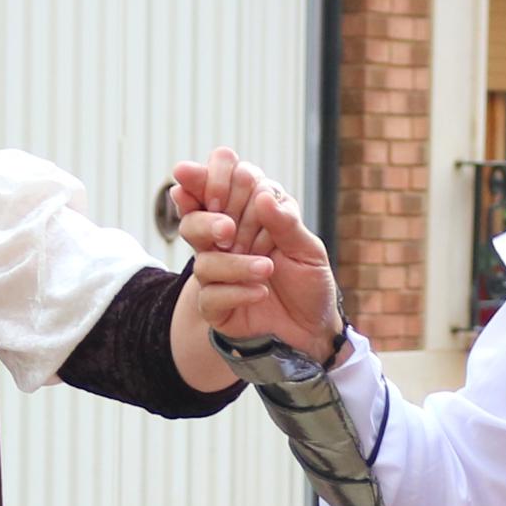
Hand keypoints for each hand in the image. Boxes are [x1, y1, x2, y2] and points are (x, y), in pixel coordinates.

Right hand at [173, 145, 340, 361]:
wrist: (313, 328)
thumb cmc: (308, 280)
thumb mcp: (308, 248)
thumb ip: (286, 221)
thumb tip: (262, 195)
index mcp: (247, 211)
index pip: (217, 179)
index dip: (213, 177)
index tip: (223, 194)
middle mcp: (225, 238)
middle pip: (192, 217)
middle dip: (207, 221)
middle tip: (229, 231)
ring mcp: (217, 271)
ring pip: (200, 259)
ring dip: (233, 263)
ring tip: (267, 269)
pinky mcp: (215, 304)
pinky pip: (210, 295)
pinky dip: (237, 291)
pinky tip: (260, 292)